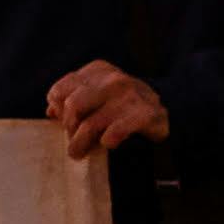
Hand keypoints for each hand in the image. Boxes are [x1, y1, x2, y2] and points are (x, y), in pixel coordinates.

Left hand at [47, 60, 171, 159]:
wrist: (172, 108)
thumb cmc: (124, 104)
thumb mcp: (99, 95)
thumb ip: (74, 98)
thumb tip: (51, 112)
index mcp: (98, 70)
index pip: (60, 90)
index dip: (58, 110)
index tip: (62, 123)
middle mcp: (113, 79)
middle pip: (73, 106)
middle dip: (69, 127)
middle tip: (72, 141)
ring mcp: (131, 95)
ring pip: (91, 124)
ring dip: (81, 143)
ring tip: (78, 152)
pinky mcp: (146, 114)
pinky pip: (114, 132)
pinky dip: (107, 141)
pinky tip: (109, 144)